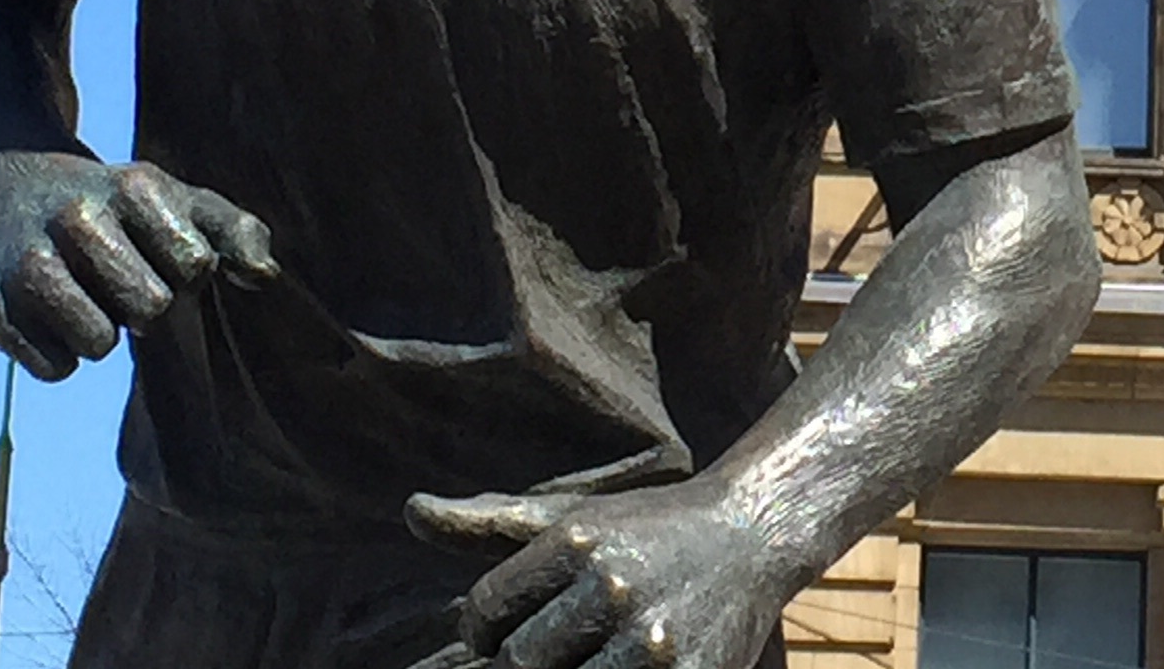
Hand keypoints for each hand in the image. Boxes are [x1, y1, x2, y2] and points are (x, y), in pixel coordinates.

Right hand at [0, 152, 273, 380]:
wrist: (23, 196)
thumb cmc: (125, 212)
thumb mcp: (186, 204)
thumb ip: (237, 233)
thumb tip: (262, 276)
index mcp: (133, 188)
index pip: (195, 264)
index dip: (189, 270)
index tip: (165, 252)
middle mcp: (76, 217)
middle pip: (151, 307)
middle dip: (150, 305)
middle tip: (127, 279)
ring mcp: (28, 263)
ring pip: (98, 344)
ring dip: (106, 333)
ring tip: (93, 297)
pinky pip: (55, 369)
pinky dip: (64, 355)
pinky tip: (54, 315)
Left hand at [404, 480, 794, 668]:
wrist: (753, 533)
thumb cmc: (648, 529)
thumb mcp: (574, 518)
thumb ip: (489, 521)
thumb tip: (410, 510)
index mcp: (578, 542)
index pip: (485, 610)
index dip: (482, 631)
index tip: (504, 631)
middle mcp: (612, 587)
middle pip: (518, 662)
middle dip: (518, 666)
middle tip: (542, 651)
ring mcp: (651, 640)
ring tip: (580, 655)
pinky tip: (609, 665)